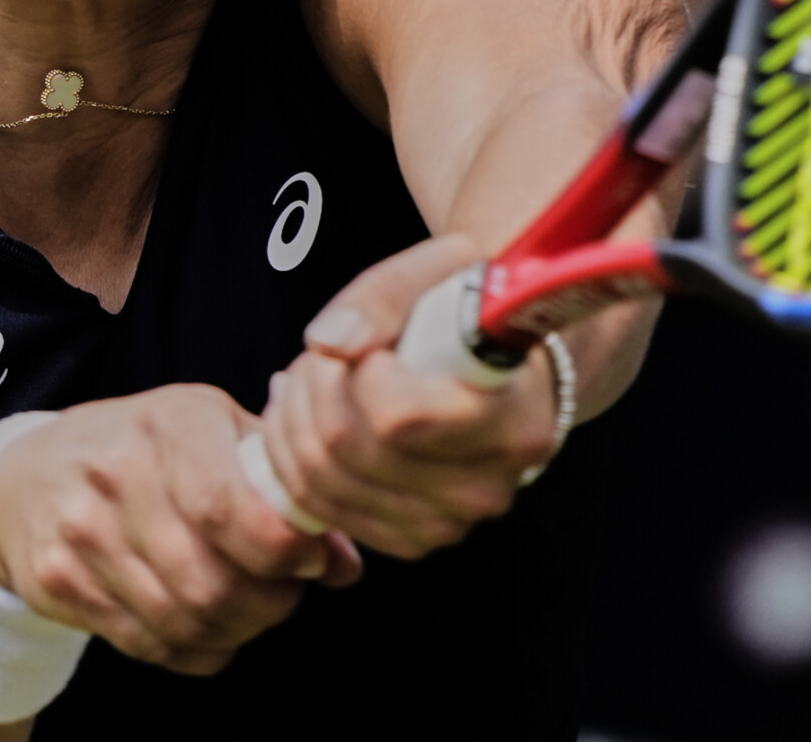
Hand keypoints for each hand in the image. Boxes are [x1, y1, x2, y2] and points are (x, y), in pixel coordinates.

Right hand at [0, 385, 362, 674]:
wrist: (28, 474)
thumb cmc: (143, 448)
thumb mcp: (210, 433)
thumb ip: (280, 486)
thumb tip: (345, 563)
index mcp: (168, 424)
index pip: (225, 505)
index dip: (280, 549)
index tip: (311, 560)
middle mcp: (116, 474)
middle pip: (209, 578)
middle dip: (268, 603)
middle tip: (286, 594)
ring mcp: (81, 531)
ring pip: (181, 619)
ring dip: (235, 630)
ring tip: (250, 610)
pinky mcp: (59, 581)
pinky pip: (146, 643)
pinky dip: (194, 651)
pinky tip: (207, 629)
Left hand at [256, 236, 560, 559]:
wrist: (503, 363)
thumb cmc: (473, 309)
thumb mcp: (446, 269)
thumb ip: (385, 294)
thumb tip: (327, 343)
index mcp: (514, 420)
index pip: (399, 419)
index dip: (361, 376)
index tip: (373, 348)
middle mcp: (487, 487)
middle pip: (348, 450)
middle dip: (312, 389)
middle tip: (322, 354)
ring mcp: (450, 523)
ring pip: (323, 484)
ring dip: (296, 421)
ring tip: (313, 378)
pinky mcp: (412, 540)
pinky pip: (322, 510)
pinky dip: (296, 460)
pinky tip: (308, 416)